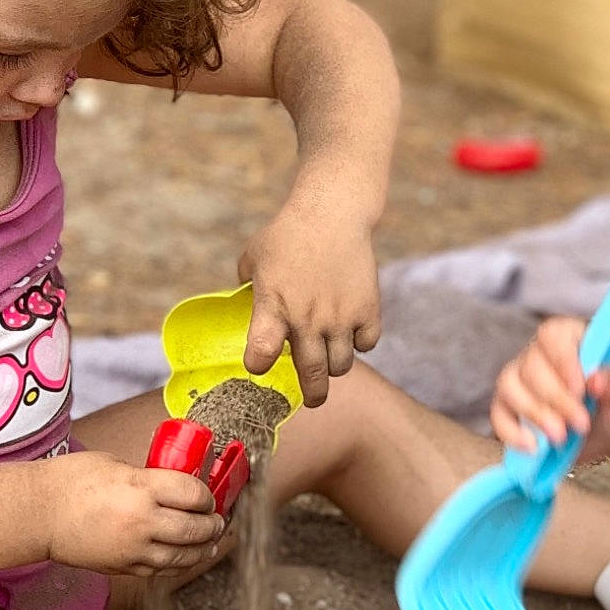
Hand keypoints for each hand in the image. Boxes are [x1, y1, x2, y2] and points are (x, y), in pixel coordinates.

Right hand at [44, 451, 225, 576]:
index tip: (208, 496)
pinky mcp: (122, 567)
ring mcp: (132, 548)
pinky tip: (187, 557)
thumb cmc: (71, 481)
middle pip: (194, 528)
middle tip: (218, 520)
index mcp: (141, 487)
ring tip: (211, 541)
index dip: (207, 496)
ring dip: (203, 548)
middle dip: (213, 524)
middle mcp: (141, 520)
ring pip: (183, 555)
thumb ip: (147, 477)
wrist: (38, 513)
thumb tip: (172, 485)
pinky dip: (179, 564)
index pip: (193, 494)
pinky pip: (161, 570)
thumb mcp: (116, 465)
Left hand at [237, 204, 380, 406]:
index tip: (261, 364)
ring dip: (335, 366)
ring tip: (331, 357)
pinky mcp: (368, 309)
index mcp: (273, 306)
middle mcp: (307, 317)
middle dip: (313, 394)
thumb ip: (246, 284)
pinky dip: (361, 342)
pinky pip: (367, 344)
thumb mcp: (255, 256)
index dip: (258, 365)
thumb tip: (240, 299)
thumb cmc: (288, 233)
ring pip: (341, 365)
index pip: (260, 354)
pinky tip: (352, 331)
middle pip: (313, 375)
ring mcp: (340, 316)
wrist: (332, 212)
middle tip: (313, 397)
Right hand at [489, 317, 609, 462]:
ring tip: (560, 438)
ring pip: (510, 388)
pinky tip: (533, 447)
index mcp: (569, 337)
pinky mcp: (511, 410)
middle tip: (581, 424)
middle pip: (531, 367)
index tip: (580, 388)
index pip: (553, 336)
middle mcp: (539, 355)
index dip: (563, 361)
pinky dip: (511, 432)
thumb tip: (595, 379)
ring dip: (533, 414)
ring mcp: (521, 381)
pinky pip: (499, 416)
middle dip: (555, 399)